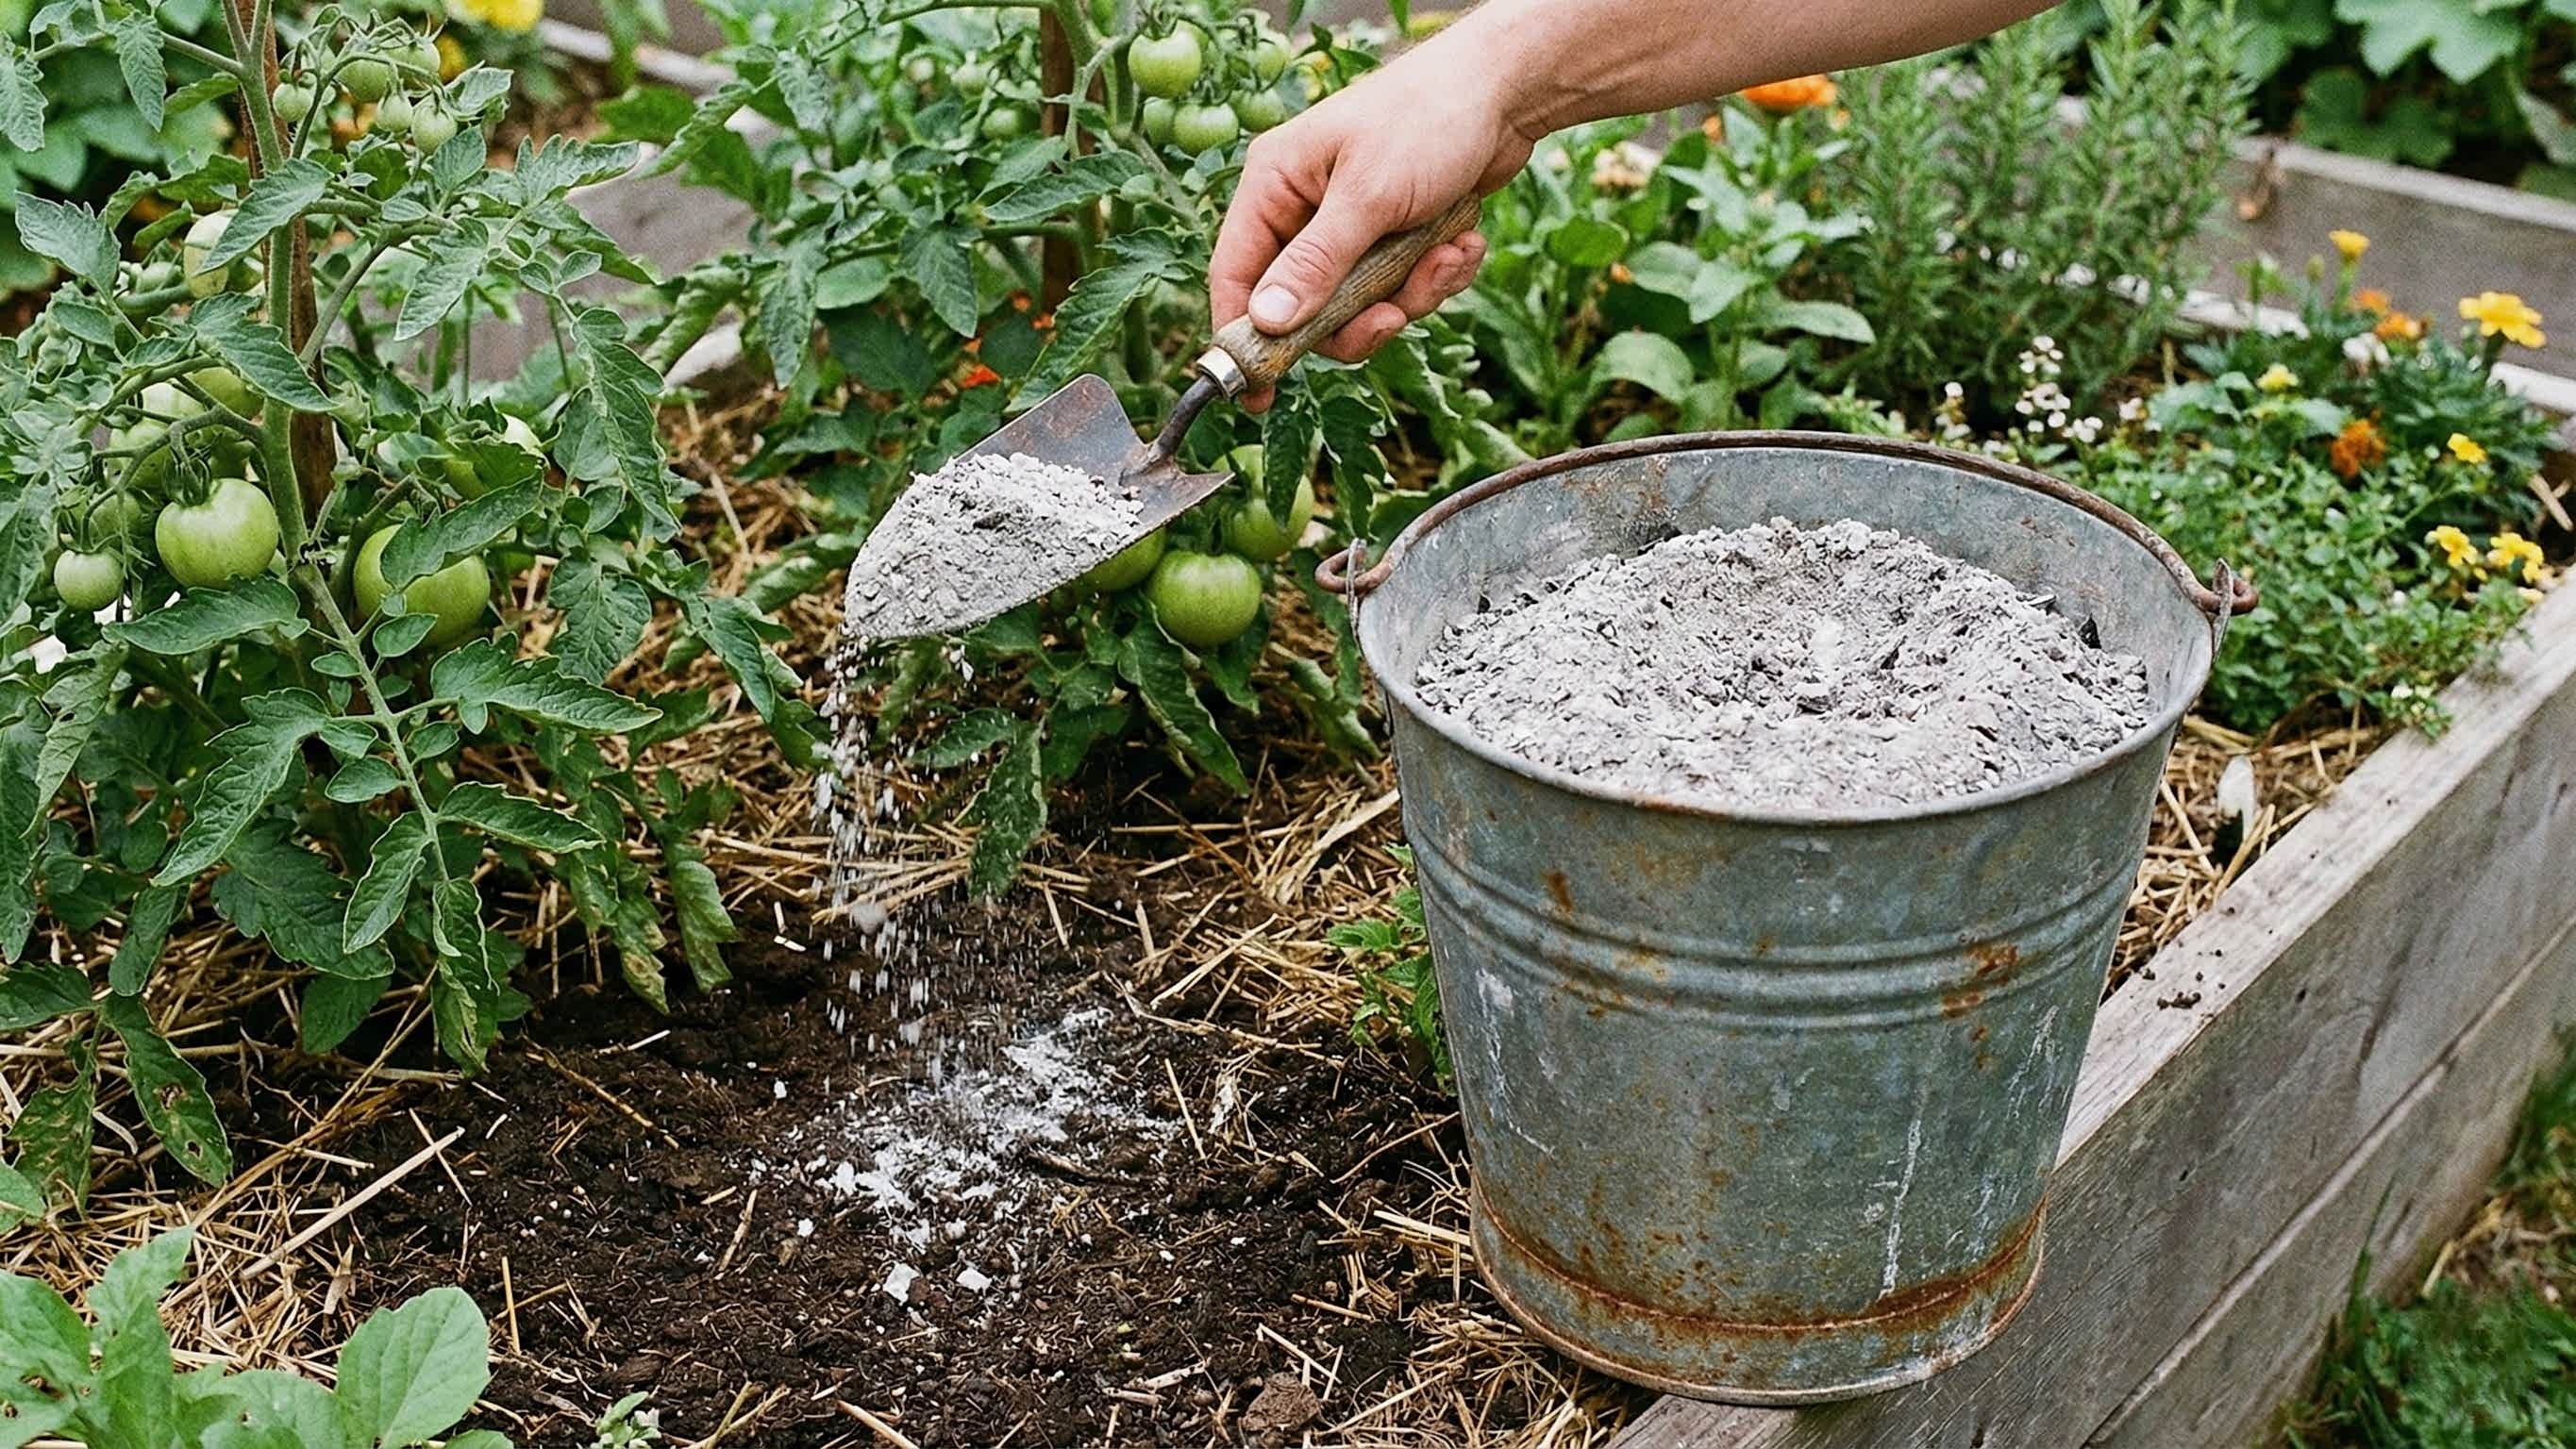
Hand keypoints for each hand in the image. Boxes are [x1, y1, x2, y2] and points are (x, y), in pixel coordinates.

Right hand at [1209, 46, 1532, 409]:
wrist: (1507, 92)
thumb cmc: (1427, 120)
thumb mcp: (1367, 199)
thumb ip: (1316, 265)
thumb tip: (1266, 323)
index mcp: (1275, 185)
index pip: (1236, 274)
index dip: (1243, 337)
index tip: (1257, 394)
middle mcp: (1304, 208)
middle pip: (1304, 306)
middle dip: (1356, 318)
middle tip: (1392, 316)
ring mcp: (1352, 226)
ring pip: (1361, 305)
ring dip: (1410, 293)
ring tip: (1446, 255)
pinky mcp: (1395, 236)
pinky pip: (1402, 288)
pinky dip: (1436, 275)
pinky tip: (1461, 242)